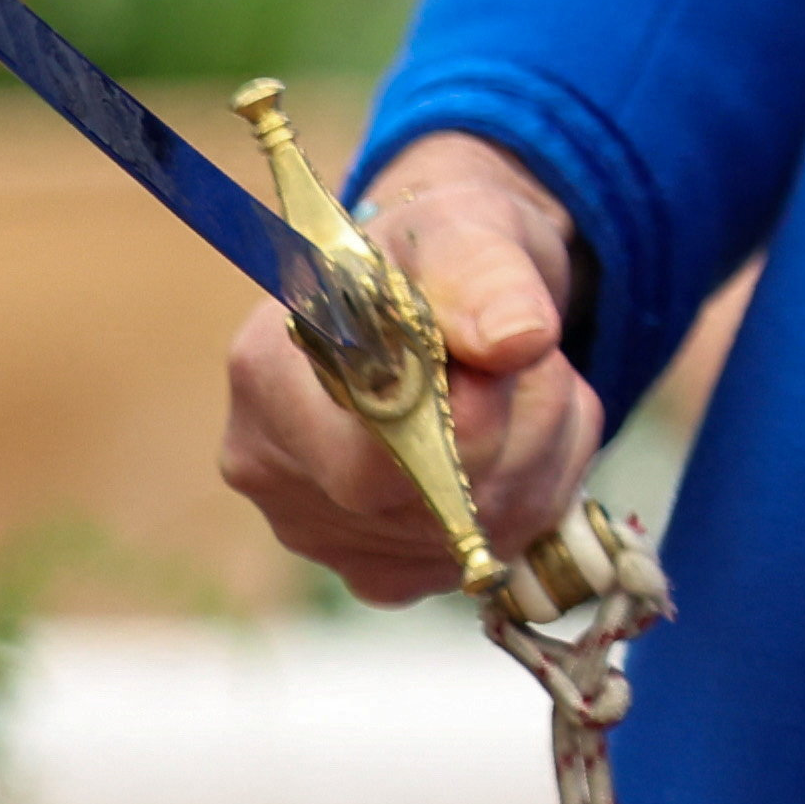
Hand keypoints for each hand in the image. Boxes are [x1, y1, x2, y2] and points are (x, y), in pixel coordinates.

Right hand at [213, 131, 605, 608]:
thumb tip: (519, 342)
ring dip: (538, 457)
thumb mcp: (469, 234)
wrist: (442, 295)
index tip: (513, 359)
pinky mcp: (371, 569)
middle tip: (529, 364)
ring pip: (472, 535)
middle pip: (426, 507)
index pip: (364, 458)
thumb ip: (490, 279)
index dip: (466, 424)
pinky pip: (479, 561)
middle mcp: (269, 465)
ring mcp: (315, 531)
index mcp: (266, 372)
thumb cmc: (440, 258)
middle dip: (518, 434)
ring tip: (517, 387)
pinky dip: (533, 499)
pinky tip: (513, 442)